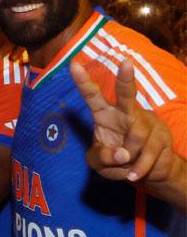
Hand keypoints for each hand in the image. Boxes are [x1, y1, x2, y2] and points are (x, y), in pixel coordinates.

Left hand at [70, 60, 184, 188]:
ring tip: (126, 164)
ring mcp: (146, 123)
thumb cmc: (117, 161)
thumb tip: (122, 153)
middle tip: (126, 63)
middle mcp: (125, 114)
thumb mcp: (99, 163)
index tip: (73, 65)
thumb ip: (101, 157)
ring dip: (129, 157)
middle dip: (126, 80)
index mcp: (104, 115)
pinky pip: (148, 153)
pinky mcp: (162, 136)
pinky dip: (137, 168)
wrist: (148, 173)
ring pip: (137, 136)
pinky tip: (133, 174)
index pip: (92, 96)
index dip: (83, 82)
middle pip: (126, 96)